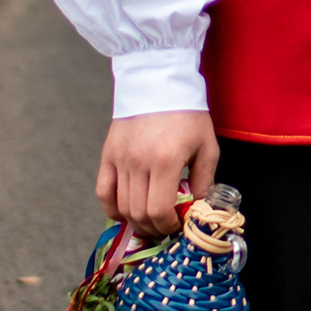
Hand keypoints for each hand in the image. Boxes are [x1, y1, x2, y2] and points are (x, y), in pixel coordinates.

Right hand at [97, 112, 219, 236]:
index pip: (158, 210)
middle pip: (139, 212)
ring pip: (121, 206)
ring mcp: (120, 159)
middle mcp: (138, 162)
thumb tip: (197, 208)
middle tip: (164, 228)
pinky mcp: (107, 155)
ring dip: (135, 221)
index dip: (167, 225)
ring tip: (149, 222)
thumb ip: (204, 180)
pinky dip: (112, 209)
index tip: (176, 224)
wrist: (158, 82)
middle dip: (153, 228)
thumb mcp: (207, 146)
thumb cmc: (187, 114)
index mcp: (165, 160)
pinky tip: (124, 213)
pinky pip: (103, 192)